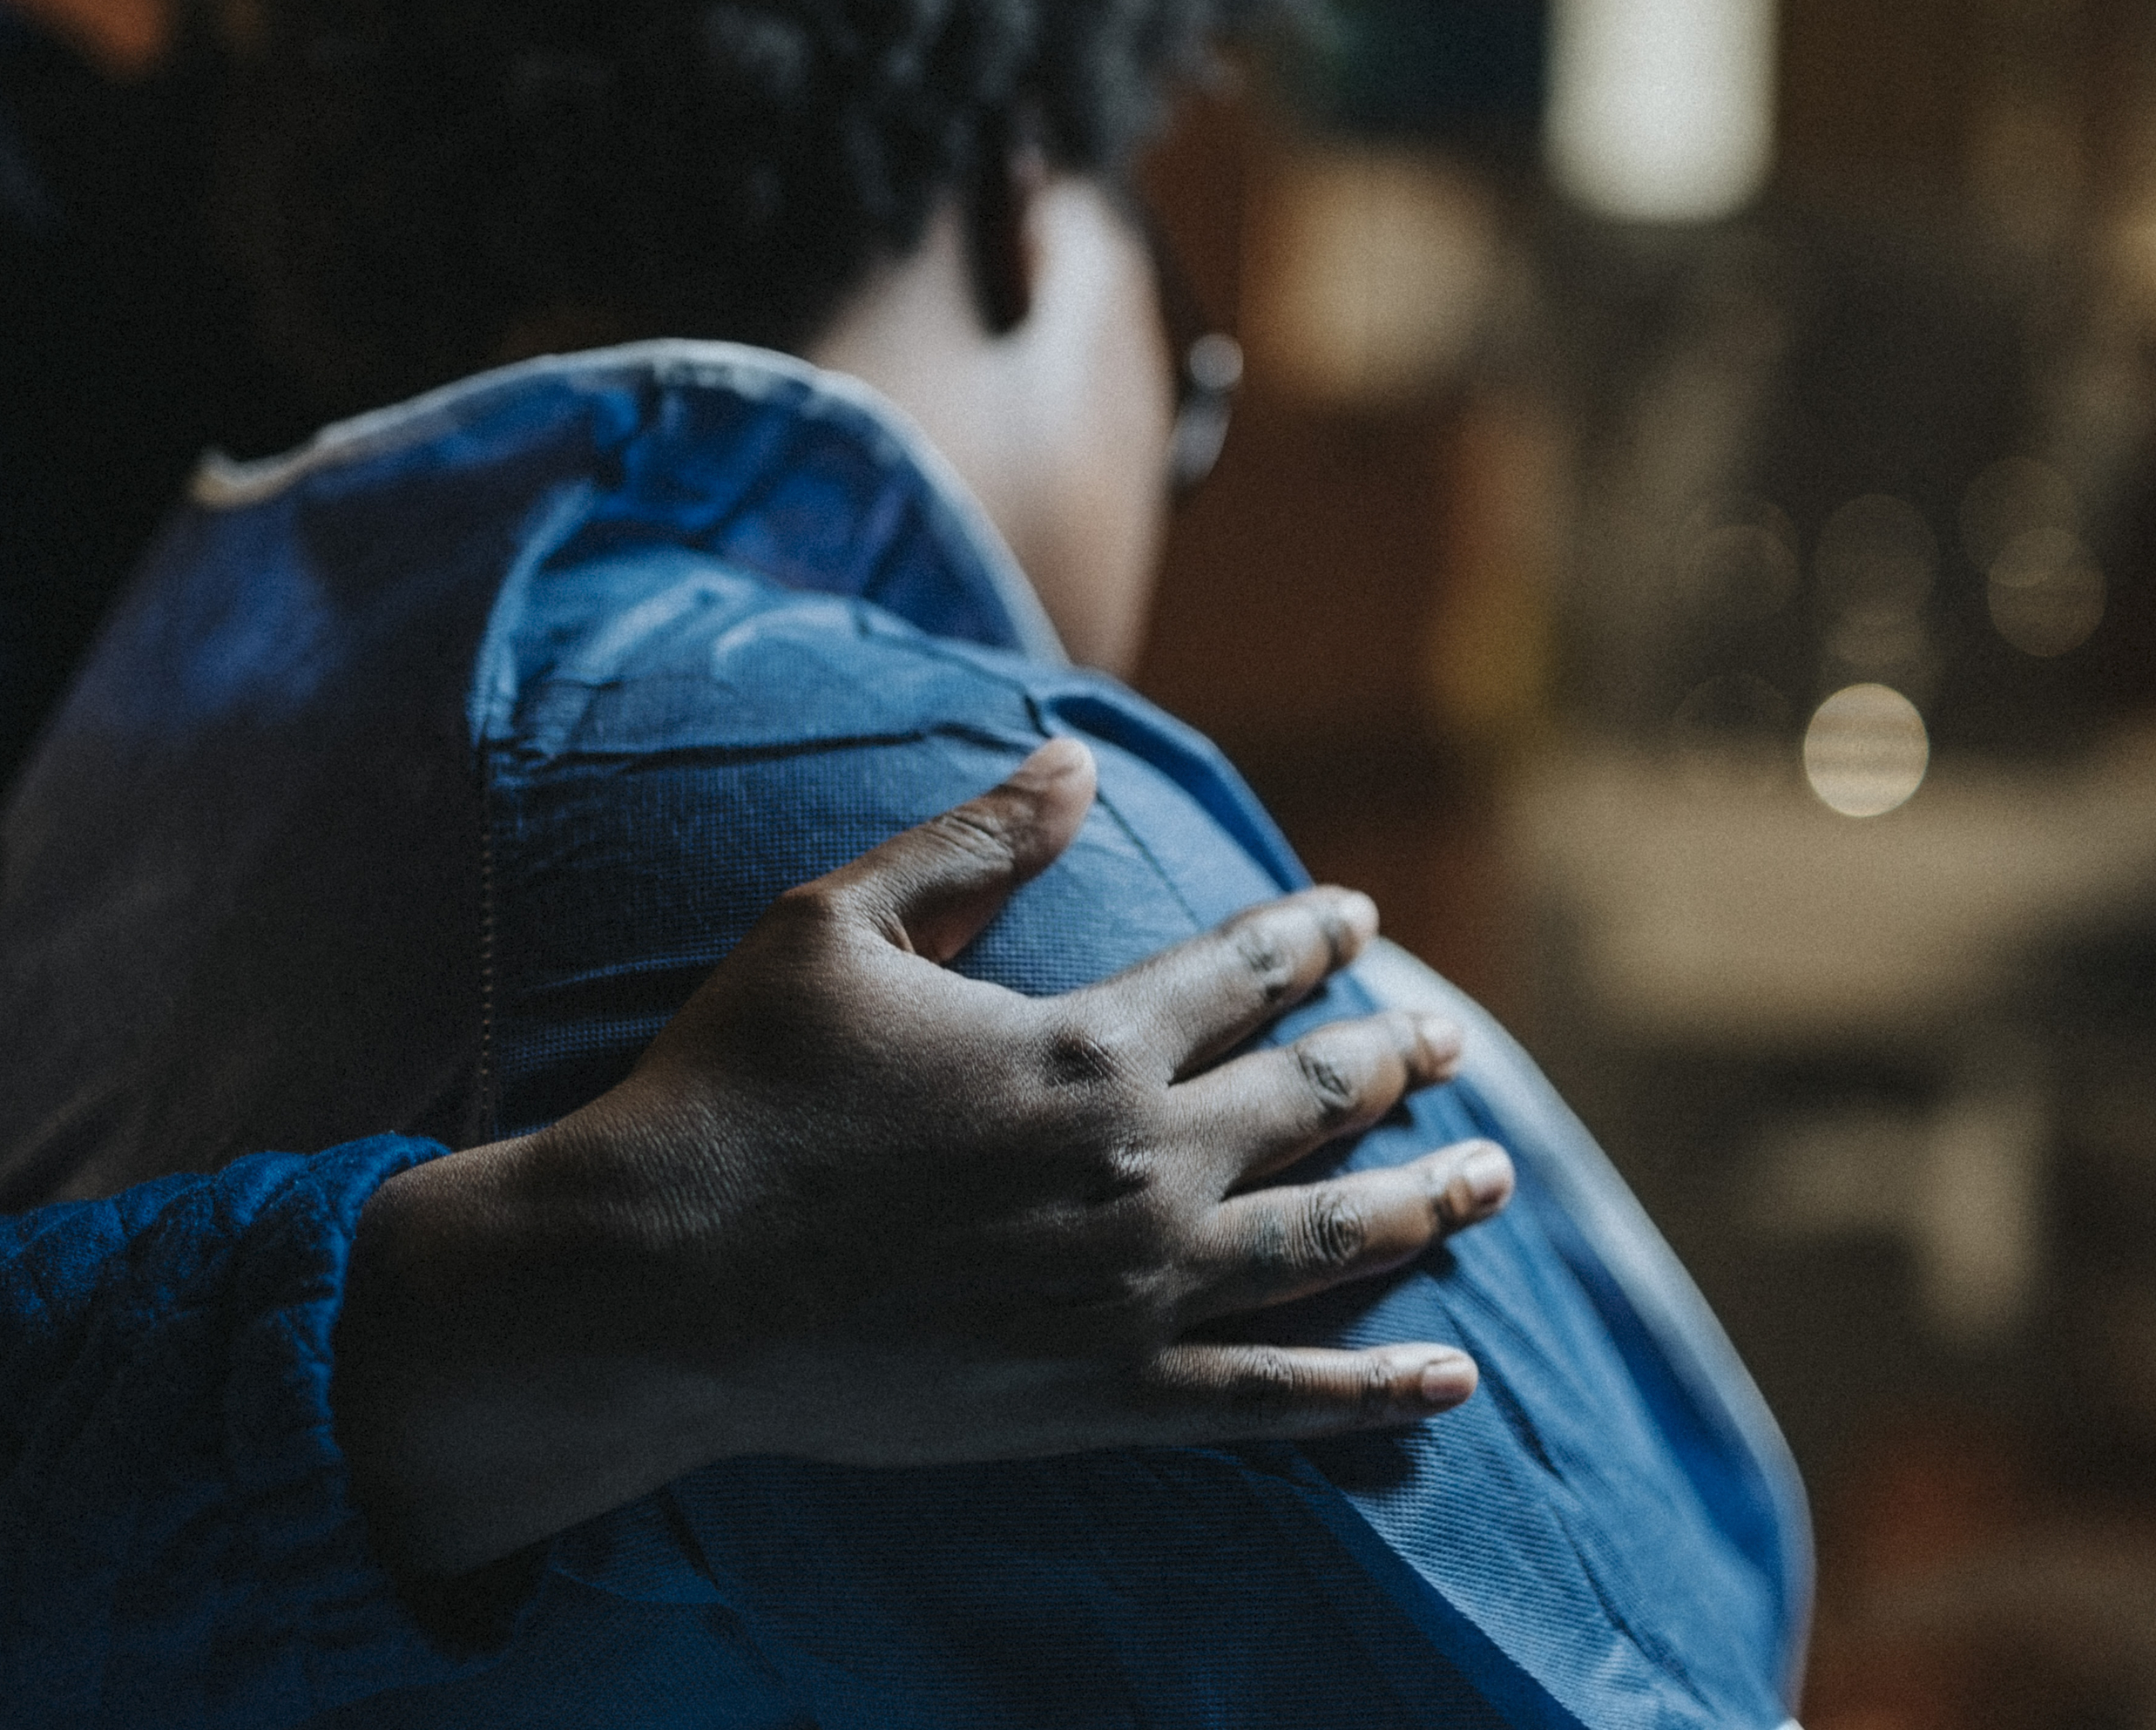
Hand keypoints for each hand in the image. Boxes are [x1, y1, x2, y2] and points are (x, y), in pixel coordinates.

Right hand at [334, 738, 1513, 1575]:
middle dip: (1391, 1062)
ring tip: (1494, 1178)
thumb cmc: (732, 1087)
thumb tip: (1075, 757)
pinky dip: (1375, 1389)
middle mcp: (1139, 1164)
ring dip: (1423, 1205)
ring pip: (1327, 1239)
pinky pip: (1276, 1398)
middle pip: (1313, 1099)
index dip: (1314, 938)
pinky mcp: (1106, 1398)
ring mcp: (1133, 1291)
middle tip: (1448, 1046)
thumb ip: (972, 844)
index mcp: (1085, 1042)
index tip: (1363, 920)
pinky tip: (1454, 1378)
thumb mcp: (834, 923)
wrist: (661, 1281)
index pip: (1246, 973)